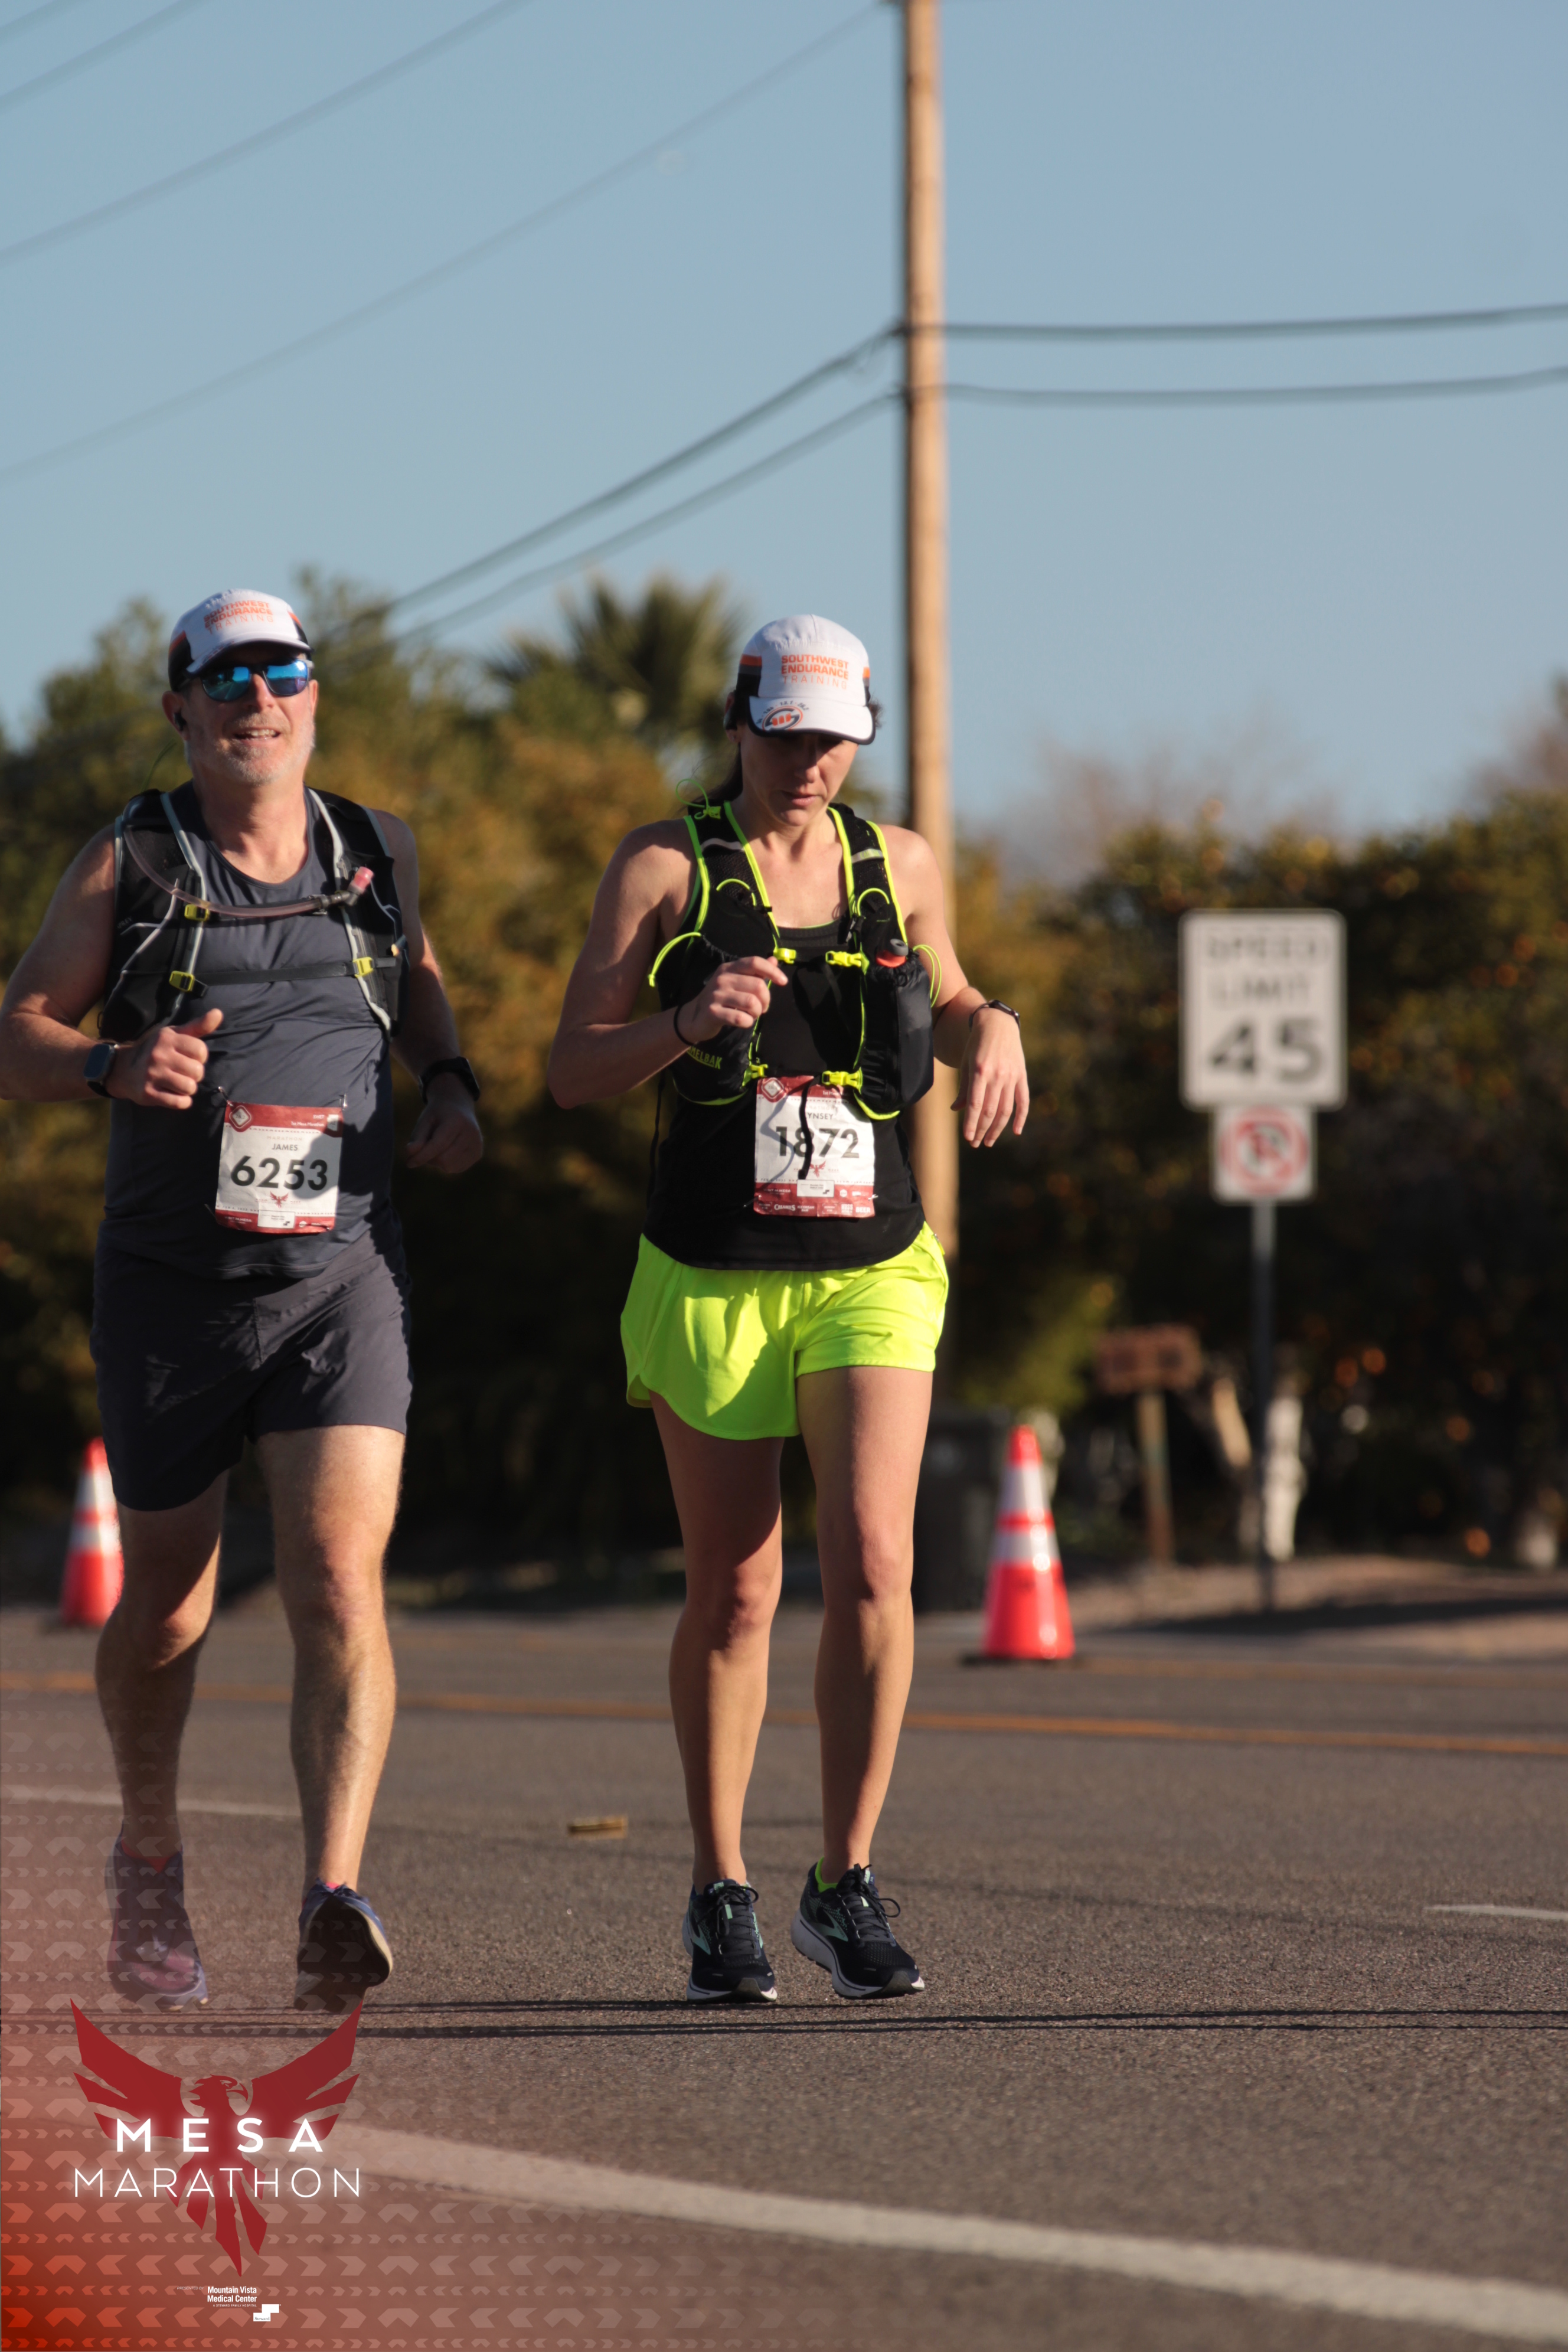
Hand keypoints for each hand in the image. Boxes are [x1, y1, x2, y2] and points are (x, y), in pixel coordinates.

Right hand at [106, 1007, 223, 1108]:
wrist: (123, 1069)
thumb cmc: (157, 1050)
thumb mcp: (175, 1035)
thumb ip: (199, 1026)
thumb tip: (218, 1013)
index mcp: (167, 1038)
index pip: (201, 1050)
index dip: (200, 1057)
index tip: (190, 1057)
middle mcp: (158, 1055)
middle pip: (197, 1071)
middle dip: (195, 1075)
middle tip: (184, 1072)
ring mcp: (152, 1074)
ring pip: (190, 1088)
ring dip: (188, 1089)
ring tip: (178, 1083)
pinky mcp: (148, 1093)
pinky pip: (179, 1102)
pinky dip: (182, 1101)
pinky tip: (174, 1094)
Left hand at [406, 1080, 483, 1174]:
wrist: (458, 1107)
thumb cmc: (438, 1114)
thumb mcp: (425, 1120)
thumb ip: (417, 1137)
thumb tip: (410, 1154)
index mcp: (457, 1121)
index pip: (438, 1145)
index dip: (422, 1156)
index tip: (409, 1163)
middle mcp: (471, 1134)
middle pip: (443, 1159)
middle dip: (429, 1157)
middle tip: (425, 1147)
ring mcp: (477, 1145)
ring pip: (449, 1167)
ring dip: (437, 1161)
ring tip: (438, 1146)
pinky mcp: (477, 1154)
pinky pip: (456, 1168)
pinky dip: (446, 1163)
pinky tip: (447, 1150)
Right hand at [678, 955, 787, 1042]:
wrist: (695, 1016)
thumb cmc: (722, 998)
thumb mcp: (736, 981)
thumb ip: (755, 972)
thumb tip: (774, 960)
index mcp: (730, 968)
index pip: (754, 962)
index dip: (772, 971)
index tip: (783, 981)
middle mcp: (722, 978)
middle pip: (758, 986)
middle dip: (766, 1000)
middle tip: (762, 1008)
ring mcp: (716, 995)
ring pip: (752, 1003)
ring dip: (757, 1012)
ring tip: (752, 1015)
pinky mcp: (712, 1012)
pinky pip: (740, 1018)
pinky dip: (747, 1022)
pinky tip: (743, 1021)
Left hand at [955, 1006, 1028, 1145]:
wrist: (998, 1024)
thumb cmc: (977, 1045)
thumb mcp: (966, 1063)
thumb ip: (964, 1088)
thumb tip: (956, 1109)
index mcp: (980, 1071)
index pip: (975, 1105)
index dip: (971, 1124)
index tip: (968, 1138)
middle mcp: (997, 1075)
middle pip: (990, 1111)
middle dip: (982, 1130)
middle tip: (976, 1143)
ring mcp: (1011, 1076)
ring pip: (1005, 1110)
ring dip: (997, 1129)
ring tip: (989, 1141)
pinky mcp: (1022, 1076)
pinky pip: (1023, 1101)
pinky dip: (1021, 1118)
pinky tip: (1016, 1131)